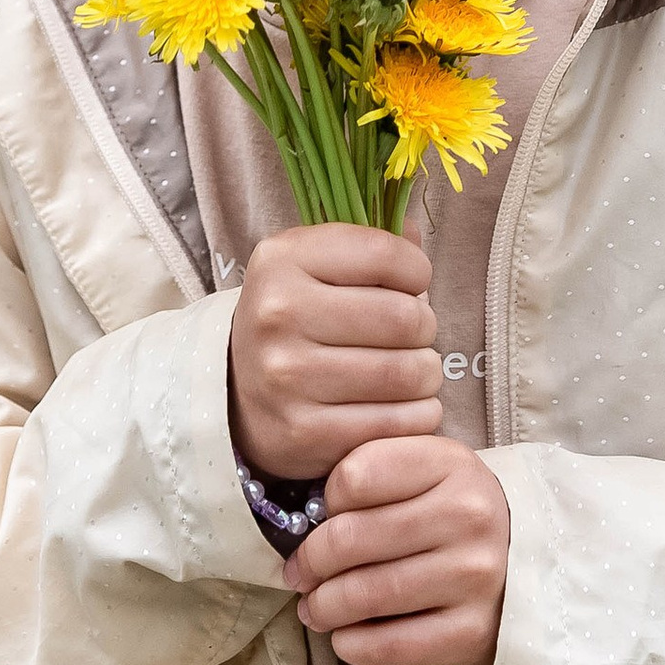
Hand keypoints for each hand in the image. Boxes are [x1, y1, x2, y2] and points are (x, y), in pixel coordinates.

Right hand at [229, 227, 441, 485]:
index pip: (385, 254)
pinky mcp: (305, 432)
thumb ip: (370, 244)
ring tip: (410, 371)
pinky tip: (401, 406)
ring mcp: (287, 378)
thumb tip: (415, 232)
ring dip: (426, 374)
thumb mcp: (314, 265)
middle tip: (413, 336)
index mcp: (281, 261)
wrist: (238, 392)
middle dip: (425, 327)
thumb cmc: (296, 319)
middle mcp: (278, 316)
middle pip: (406, 318)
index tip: (411, 285)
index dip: (417, 271)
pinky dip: (418, 415)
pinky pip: (399, 423)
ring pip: (408, 373)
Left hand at [289, 435, 508, 664]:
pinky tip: (346, 637)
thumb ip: (373, 475)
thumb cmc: (453, 517)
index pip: (356, 475)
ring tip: (316, 609)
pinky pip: (389, 644)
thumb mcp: (426, 473)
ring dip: (323, 607)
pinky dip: (353, 645)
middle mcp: (469, 515)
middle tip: (301, 575)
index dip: (327, 500)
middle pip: (350, 538)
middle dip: (311, 562)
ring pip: (364, 594)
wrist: (523, 567)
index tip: (326, 518)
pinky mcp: (472, 630)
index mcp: (450, 464)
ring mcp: (474, 575)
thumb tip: (308, 522)